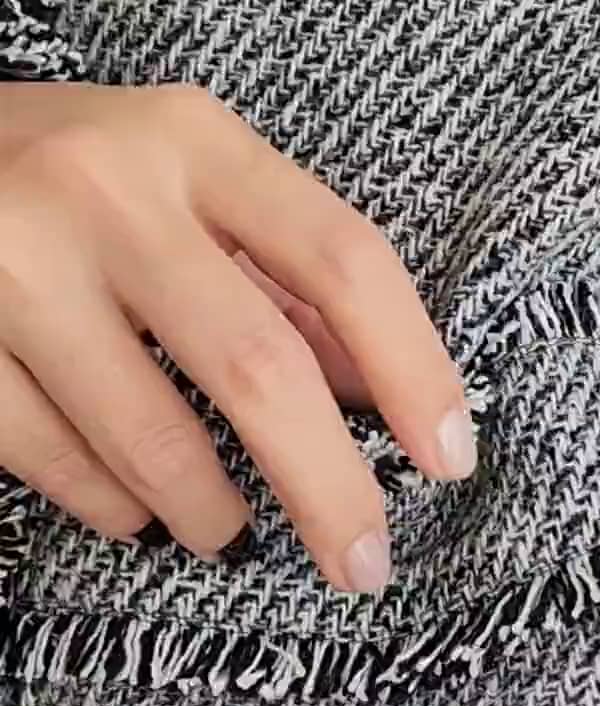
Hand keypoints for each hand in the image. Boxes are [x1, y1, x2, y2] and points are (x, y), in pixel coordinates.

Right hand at [0, 82, 475, 590]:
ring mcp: (12, 265)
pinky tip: (135, 506)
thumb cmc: (78, 178)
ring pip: (151, 441)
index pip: (342, 260)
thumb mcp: (188, 186)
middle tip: (364, 564)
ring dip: (211, 513)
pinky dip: (115, 508)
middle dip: (329, 488)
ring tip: (225, 529)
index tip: (450, 456)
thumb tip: (383, 395)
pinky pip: (56, 466)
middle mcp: (106, 192)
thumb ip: (283, 278)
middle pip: (260, 368)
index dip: (415, 369)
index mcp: (193, 141)